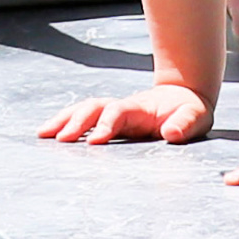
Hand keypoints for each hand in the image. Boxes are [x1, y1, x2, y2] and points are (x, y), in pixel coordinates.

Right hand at [38, 82, 213, 146]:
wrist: (184, 97)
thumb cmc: (190, 111)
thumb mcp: (196, 117)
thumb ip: (185, 124)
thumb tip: (172, 133)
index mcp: (139, 108)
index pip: (117, 112)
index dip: (106, 125)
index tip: (95, 141)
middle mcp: (121, 107)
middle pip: (92, 108)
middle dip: (75, 122)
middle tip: (60, 140)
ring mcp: (113, 112)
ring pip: (82, 110)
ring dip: (62, 120)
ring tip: (42, 135)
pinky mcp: (109, 119)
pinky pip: (83, 118)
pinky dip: (65, 123)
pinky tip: (49, 135)